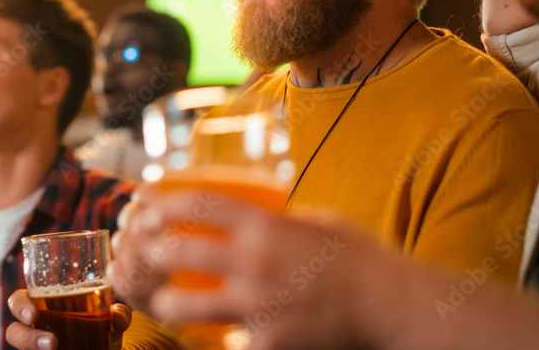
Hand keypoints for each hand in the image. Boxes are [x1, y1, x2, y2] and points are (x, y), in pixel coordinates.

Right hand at [5, 290, 131, 349]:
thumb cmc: (103, 328)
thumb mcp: (113, 320)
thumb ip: (118, 315)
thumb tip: (117, 318)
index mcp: (44, 307)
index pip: (19, 301)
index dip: (19, 305)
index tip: (34, 314)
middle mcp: (35, 329)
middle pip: (14, 331)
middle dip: (26, 337)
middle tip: (51, 342)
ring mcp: (37, 348)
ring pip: (21, 349)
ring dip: (34, 348)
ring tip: (55, 349)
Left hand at [108, 184, 401, 349]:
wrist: (390, 304)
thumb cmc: (358, 258)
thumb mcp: (317, 221)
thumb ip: (280, 219)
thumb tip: (256, 216)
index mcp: (267, 226)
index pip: (200, 204)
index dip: (164, 202)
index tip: (149, 205)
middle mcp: (255, 263)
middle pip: (180, 252)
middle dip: (155, 252)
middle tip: (151, 254)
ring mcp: (258, 306)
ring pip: (187, 307)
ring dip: (169, 304)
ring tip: (166, 303)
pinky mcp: (268, 343)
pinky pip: (227, 344)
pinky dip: (221, 341)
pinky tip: (219, 337)